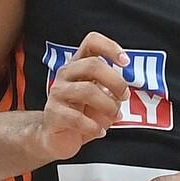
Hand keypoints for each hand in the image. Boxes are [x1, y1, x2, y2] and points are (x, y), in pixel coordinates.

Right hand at [34, 31, 131, 162]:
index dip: (110, 47)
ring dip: (108, 106)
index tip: (126, 62)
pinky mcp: (53, 113)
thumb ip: (112, 91)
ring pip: (87, 91)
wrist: (56, 138)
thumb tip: (123, 91)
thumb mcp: (101, 99)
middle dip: (115, 81)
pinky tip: (99, 131)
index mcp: (79, 65)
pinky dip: (94, 127)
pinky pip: (77, 118)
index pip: (91, 42)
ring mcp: (57, 92)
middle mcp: (66, 74)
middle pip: (93, 64)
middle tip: (124, 96)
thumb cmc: (81, 114)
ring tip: (115, 116)